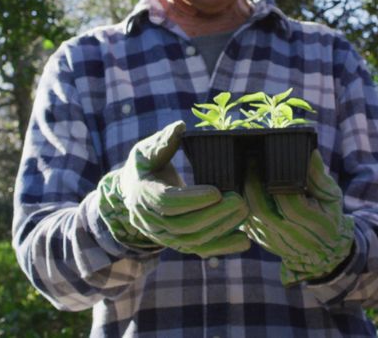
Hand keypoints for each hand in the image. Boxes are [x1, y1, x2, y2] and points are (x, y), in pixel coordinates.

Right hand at [96, 121, 249, 256]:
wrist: (133, 194)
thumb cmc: (145, 167)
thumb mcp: (146, 151)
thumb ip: (162, 141)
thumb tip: (179, 127)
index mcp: (143, 194)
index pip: (167, 202)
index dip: (192, 199)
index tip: (217, 191)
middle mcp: (150, 220)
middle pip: (183, 225)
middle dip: (214, 215)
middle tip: (239, 201)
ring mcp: (163, 236)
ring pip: (192, 241)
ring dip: (221, 229)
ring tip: (244, 213)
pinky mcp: (177, 244)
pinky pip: (199, 250)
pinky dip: (223, 248)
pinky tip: (244, 241)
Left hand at [241, 150, 353, 284]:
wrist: (320, 251)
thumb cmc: (327, 218)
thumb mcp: (331, 196)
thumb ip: (318, 176)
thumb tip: (310, 153)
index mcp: (311, 221)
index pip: (286, 198)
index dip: (272, 179)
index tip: (263, 158)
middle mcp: (288, 233)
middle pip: (261, 207)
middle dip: (252, 182)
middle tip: (248, 160)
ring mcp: (271, 238)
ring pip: (249, 214)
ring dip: (244, 191)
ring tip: (243, 171)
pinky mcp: (259, 239)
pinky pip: (244, 219)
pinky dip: (241, 203)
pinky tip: (242, 187)